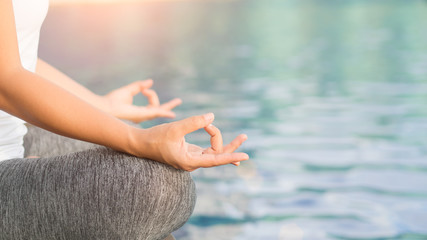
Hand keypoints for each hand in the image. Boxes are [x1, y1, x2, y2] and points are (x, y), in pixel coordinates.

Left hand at [104, 79, 181, 122]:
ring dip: (161, 101)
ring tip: (166, 97)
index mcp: (139, 112)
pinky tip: (172, 114)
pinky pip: (157, 113)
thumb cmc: (112, 101)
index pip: (152, 104)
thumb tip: (150, 82)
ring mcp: (143, 117)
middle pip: (160, 111)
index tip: (145, 89)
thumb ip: (139, 86)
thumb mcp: (128, 90)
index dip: (151, 94)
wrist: (106, 107)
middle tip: (178, 101)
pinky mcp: (143, 115)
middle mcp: (142, 116)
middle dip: (169, 107)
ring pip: (158, 109)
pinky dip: (165, 112)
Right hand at [132, 113, 248, 170]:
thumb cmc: (155, 137)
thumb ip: (194, 122)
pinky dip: (213, 140)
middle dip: (231, 146)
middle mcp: (192, 162)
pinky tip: (218, 134)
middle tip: (245, 136)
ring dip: (218, 138)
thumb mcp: (175, 128)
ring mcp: (192, 157)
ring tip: (230, 130)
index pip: (215, 160)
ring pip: (212, 150)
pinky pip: (207, 148)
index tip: (244, 156)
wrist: (141, 143)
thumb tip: (212, 116)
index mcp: (189, 161)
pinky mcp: (190, 152)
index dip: (230, 156)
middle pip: (217, 154)